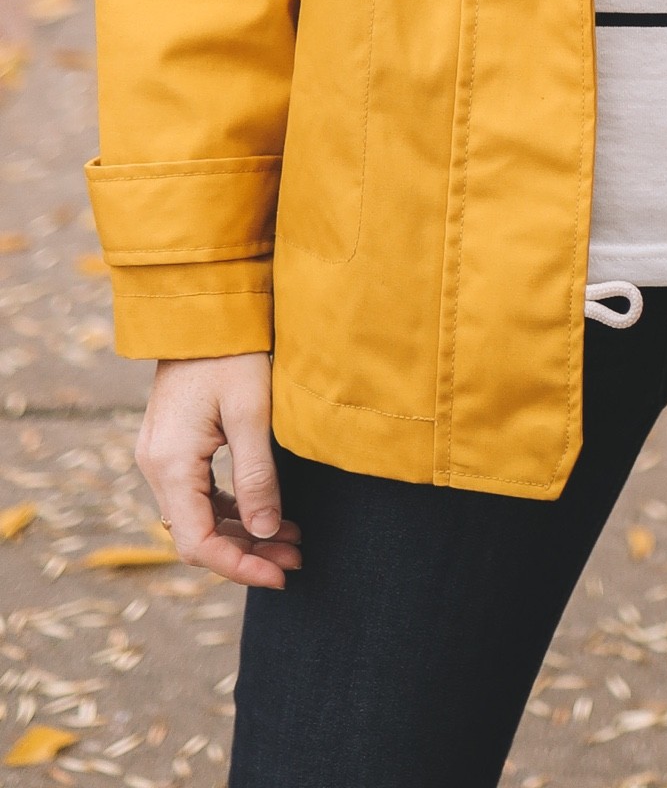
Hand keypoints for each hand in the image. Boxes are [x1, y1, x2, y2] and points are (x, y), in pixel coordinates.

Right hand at [136, 354, 301, 588]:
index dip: (239, 567)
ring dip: (242, 532)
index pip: (198, 542)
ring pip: (198, 515)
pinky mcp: (172, 444)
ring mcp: (159, 454)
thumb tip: (266, 531)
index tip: (281, 575)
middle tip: (296, 557)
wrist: (204, 308)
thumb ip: (257, 476)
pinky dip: (230, 508)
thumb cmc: (232, 352)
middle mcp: (154, 464)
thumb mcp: (252, 413)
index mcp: (170, 462)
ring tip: (291, 538)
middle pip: (197, 534)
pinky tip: (266, 511)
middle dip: (248, 552)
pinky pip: (197, 493)